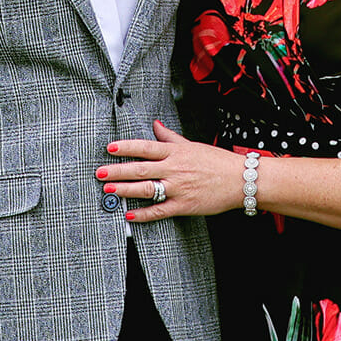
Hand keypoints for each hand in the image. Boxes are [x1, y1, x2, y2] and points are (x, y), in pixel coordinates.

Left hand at [99, 121, 243, 222]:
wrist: (241, 180)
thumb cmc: (217, 162)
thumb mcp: (192, 145)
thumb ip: (170, 138)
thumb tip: (155, 125)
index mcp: (176, 152)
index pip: (146, 147)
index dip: (126, 147)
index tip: (110, 148)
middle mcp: (175, 169)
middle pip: (140, 169)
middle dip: (117, 171)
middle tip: (99, 173)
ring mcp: (179, 188)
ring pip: (146, 189)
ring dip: (125, 190)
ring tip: (109, 190)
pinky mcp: (184, 206)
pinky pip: (160, 211)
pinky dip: (144, 214)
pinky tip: (130, 215)